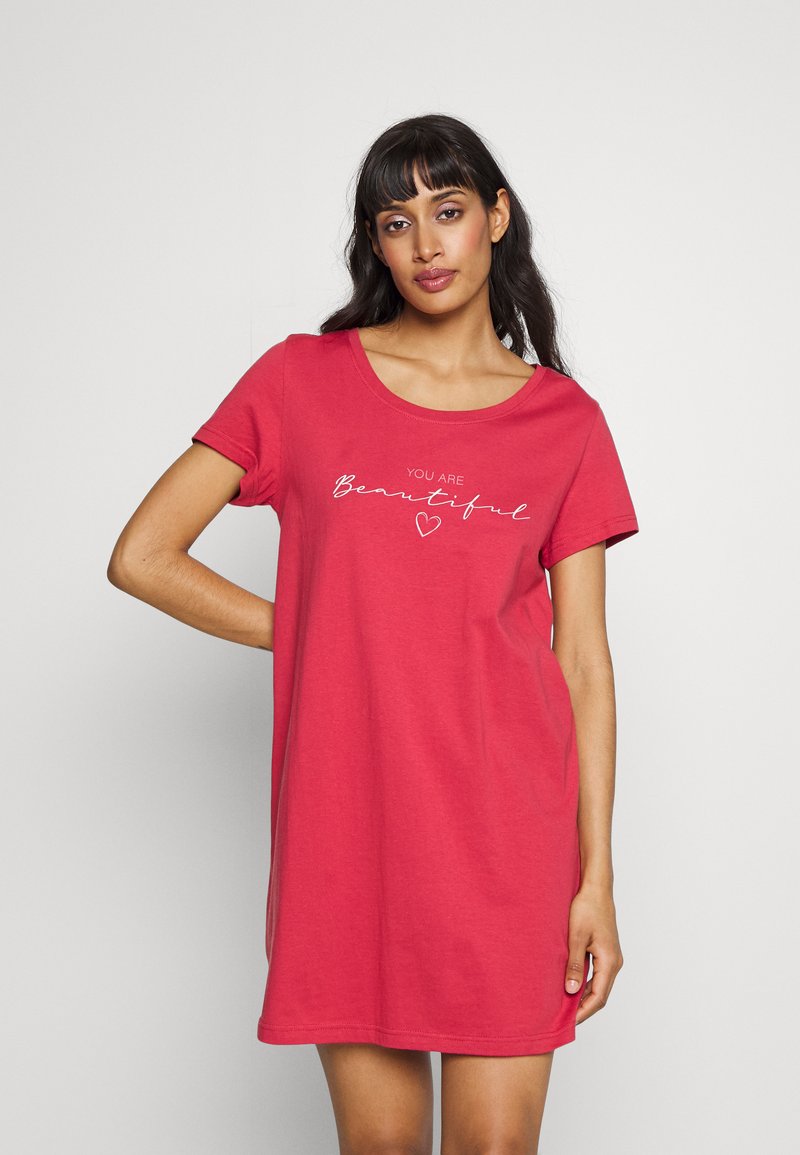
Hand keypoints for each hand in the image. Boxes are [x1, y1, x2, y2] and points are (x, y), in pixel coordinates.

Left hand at [564, 881, 623, 1025]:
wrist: (596, 889)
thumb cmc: (586, 908)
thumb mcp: (576, 937)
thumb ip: (574, 965)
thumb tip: (570, 991)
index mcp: (609, 961)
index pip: (598, 997)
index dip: (584, 1012)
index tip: (569, 1022)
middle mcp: (614, 962)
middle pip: (600, 995)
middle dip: (583, 1009)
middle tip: (564, 1019)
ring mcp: (611, 957)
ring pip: (599, 986)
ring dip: (584, 997)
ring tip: (564, 1007)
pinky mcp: (605, 952)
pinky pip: (597, 975)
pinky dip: (585, 985)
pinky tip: (570, 987)